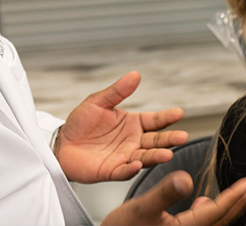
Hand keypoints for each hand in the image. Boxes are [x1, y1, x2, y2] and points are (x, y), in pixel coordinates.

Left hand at [54, 71, 188, 182]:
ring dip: (156, 156)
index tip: (179, 113)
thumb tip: (135, 74)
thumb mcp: (99, 101)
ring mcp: (124, 156)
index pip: (154, 120)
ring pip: (144, 157)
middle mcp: (133, 141)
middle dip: (169, 139)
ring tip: (167, 154)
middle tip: (182, 136)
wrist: (62, 142)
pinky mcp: (111, 170)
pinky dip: (130, 169)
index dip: (166, 117)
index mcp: (133, 123)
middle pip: (156, 140)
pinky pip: (123, 171)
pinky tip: (136, 164)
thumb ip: (117, 91)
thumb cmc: (82, 121)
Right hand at [101, 172, 245, 225]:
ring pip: (211, 224)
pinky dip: (208, 213)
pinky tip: (204, 203)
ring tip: (238, 195)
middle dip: (237, 204)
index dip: (234, 198)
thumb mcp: (141, 208)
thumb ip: (165, 192)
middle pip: (219, 221)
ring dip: (226, 209)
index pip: (215, 213)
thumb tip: (187, 178)